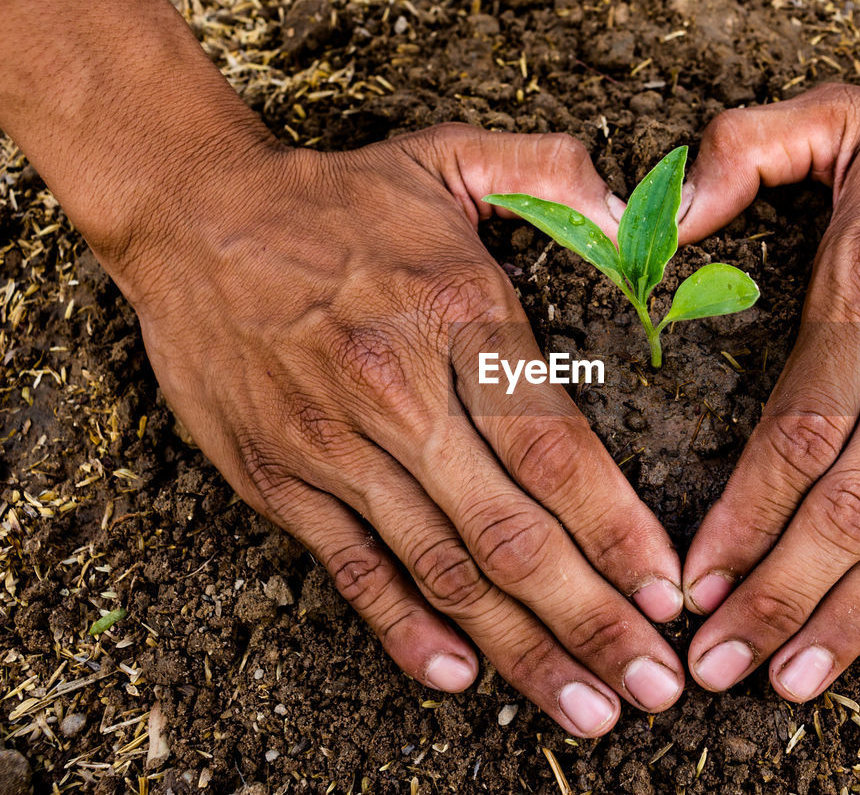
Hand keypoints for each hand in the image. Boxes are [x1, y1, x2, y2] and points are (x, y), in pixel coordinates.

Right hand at [101, 126, 685, 734]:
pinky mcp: (279, 479)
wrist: (190, 214)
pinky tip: (462, 677)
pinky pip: (354, 571)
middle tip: (655, 685)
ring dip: (521, 649)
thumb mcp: (450, 155)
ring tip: (587, 705)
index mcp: (457, 316)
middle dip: (592, 620)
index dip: (616, 530)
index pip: (556, 448)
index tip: (668, 592)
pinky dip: (407, 631)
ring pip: (443, 569)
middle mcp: (399, 393)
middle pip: (511, 531)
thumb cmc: (336, 197)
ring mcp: (333, 446)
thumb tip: (637, 214)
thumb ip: (553, 174)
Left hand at [674, 81, 859, 699]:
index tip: (696, 584)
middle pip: (848, 502)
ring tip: (795, 677)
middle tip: (720, 669)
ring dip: (851, 609)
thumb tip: (658, 219)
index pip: (795, 433)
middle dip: (777, 596)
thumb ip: (737, 151)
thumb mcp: (838, 115)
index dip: (741, 518)